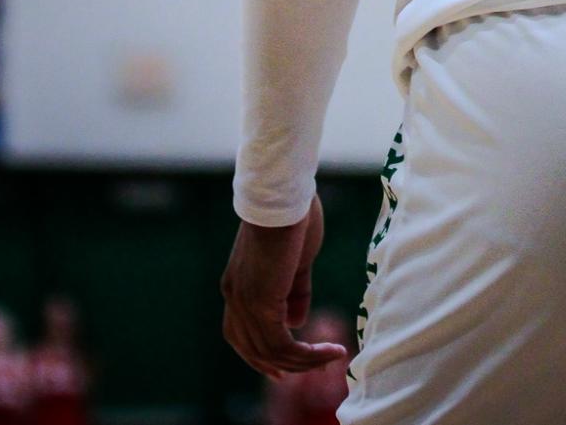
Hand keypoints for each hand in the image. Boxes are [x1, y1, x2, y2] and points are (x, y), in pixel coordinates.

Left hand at [221, 197, 349, 379]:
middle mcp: (235, 297)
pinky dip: (306, 355)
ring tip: (331, 359)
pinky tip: (329, 352)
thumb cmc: (293, 214)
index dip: (260, 354)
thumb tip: (296, 321)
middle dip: (279, 366)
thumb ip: (294, 290)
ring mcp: (245, 302)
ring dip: (303, 362)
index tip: (283, 366)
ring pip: (270, 352)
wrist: (284, 193)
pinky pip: (283, 345)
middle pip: (252, 349)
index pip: (241, 334)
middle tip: (306, 372)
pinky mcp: (261, 304)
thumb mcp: (296, 259)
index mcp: (238, 284)